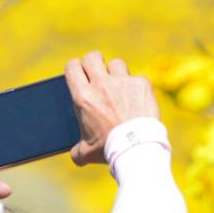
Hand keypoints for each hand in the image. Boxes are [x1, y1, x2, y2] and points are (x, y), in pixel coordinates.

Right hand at [65, 51, 160, 166]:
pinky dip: (136, 87)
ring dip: (116, 73)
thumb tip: (76, 155)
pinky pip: (137, 78)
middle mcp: (101, 85)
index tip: (79, 73)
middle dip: (94, 62)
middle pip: (92, 57)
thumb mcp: (86, 152)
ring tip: (120, 88)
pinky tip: (138, 100)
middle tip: (98, 73)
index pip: (72, 67)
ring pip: (116, 64)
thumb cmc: (110, 150)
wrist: (137, 148)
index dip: (75, 68)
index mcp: (83, 97)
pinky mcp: (141, 84)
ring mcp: (122, 82)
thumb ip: (77, 150)